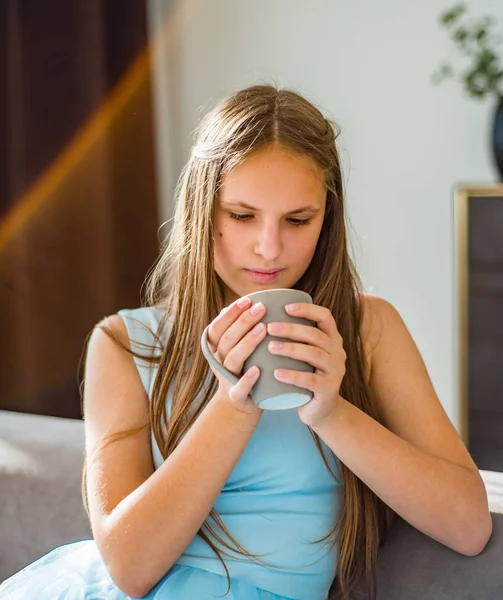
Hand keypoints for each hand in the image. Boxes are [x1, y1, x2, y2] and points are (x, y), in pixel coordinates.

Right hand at [205, 296, 266, 415]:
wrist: (240, 404)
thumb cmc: (243, 368)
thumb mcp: (235, 347)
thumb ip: (238, 328)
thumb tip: (248, 300)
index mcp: (215, 349)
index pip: (218, 327)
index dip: (231, 313)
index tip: (247, 300)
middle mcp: (218, 362)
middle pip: (227, 339)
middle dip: (243, 322)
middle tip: (261, 308)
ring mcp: (226, 379)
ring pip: (233, 359)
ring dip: (247, 343)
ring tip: (263, 329)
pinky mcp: (237, 396)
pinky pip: (240, 388)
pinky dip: (248, 379)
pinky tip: (258, 370)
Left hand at [267, 302, 345, 427]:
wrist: (320, 409)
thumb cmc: (306, 375)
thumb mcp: (305, 354)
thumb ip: (295, 337)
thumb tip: (264, 315)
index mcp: (332, 339)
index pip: (324, 316)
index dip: (307, 309)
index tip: (285, 307)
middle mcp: (337, 352)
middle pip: (315, 335)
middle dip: (291, 329)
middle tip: (269, 328)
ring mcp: (335, 371)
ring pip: (314, 355)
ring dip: (291, 349)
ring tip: (270, 347)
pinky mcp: (328, 389)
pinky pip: (311, 380)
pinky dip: (293, 376)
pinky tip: (277, 373)